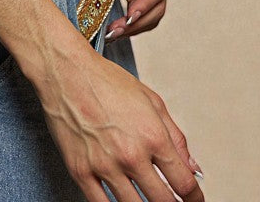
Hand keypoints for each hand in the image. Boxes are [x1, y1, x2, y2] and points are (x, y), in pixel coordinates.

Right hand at [34, 32, 204, 201]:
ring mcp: (104, 165)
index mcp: (152, 136)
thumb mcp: (151, 100)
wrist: (66, 71)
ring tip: (146, 198)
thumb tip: (192, 167)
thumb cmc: (105, 80)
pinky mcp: (80, 171)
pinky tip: (120, 200)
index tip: (193, 200)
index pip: (184, 184)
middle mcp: (130, 154)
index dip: (194, 199)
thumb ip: (176, 137)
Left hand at [101, 0, 172, 42]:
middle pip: (157, 6)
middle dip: (138, 22)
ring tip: (109, 34)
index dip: (146, 3)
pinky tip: (109, 25)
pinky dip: (127, 19)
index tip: (130, 15)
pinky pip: (136, 7)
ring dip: (133, 26)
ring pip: (148, 11)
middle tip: (113, 32)